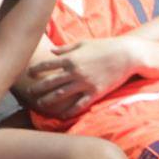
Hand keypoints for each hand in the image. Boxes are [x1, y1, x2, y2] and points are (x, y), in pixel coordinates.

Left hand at [24, 37, 139, 117]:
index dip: (35, 69)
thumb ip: (67, 48)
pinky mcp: (95, 92)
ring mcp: (84, 83)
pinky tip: (62, 115)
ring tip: (41, 104)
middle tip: (30, 91)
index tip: (30, 73)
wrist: (129, 55)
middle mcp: (75, 72)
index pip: (46, 65)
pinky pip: (78, 105)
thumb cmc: (107, 46)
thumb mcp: (85, 43)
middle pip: (49, 82)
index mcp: (71, 58)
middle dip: (37, 88)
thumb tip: (52, 51)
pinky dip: (69, 112)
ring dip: (48, 101)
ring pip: (60, 95)